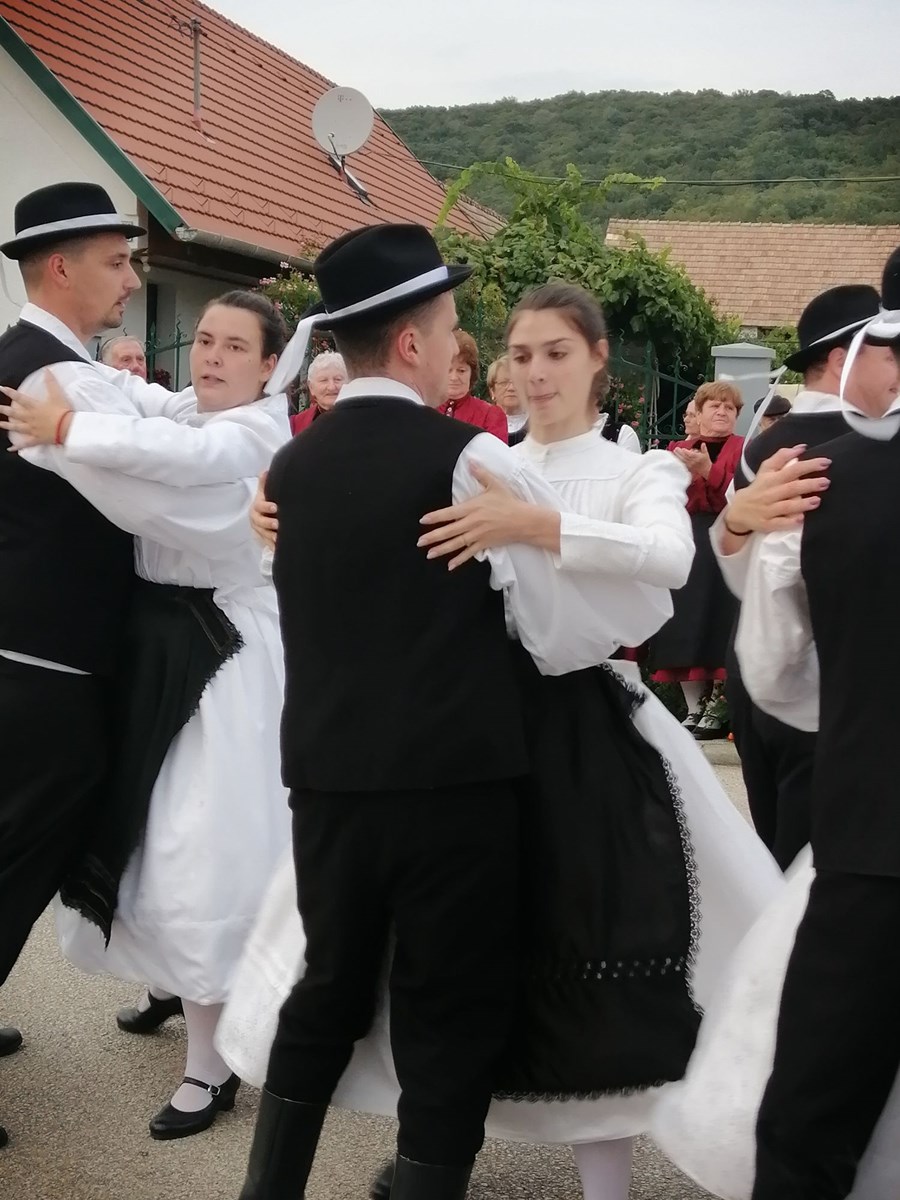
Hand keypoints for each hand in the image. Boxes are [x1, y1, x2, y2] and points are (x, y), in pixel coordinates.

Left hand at [0, 369, 72, 447]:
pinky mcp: (36, 439)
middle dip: (3, 410)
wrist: (67, 428)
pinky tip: (10, 449)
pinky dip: (17, 447)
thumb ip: (51, 382)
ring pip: (16, 427)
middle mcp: (30, 418)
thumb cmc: (63, 411)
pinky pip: (25, 444)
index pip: (19, 398)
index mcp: (34, 407)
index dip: (10, 392)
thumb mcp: (57, 395)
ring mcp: (32, 429)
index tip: (1, 388)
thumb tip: (47, 370)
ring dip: (6, 426)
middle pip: (14, 413)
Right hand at [250, 470, 277, 549]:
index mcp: (257, 508)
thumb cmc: (266, 502)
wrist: (262, 516)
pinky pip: (268, 544)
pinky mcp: (264, 540)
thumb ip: (264, 483)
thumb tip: (265, 471)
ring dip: (271, 536)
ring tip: (279, 538)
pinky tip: (279, 547)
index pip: (260, 507)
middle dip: (269, 524)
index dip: (266, 507)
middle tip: (278, 524)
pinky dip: (273, 546)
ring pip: (264, 535)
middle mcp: (256, 520)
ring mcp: (260, 531)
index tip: (275, 507)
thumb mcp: (264, 493)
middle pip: (260, 523)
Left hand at [417, 463, 558, 569]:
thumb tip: (470, 461)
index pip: (450, 513)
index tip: (423, 520)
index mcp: (473, 508)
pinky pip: (469, 553)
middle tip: (420, 541)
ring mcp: (478, 535)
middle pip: (449, 531)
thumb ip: (481, 474)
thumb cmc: (509, 502)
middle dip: (433, 536)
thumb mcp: (495, 484)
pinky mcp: (484, 544)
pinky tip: (450, 565)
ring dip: (442, 549)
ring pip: (457, 543)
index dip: (435, 517)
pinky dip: (460, 559)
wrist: (524, 520)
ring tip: (429, 554)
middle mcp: (473, 523)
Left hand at [674, 444, 711, 478]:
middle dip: (680, 453)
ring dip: (678, 456)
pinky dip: (679, 460)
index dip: (686, 452)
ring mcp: (690, 465)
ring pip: (683, 460)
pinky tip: (676, 458)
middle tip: (676, 449)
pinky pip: (682, 464)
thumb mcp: (706, 454)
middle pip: (685, 457)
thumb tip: (703, 443)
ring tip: (674, 452)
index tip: (682, 449)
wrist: (706, 470)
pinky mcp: (688, 467)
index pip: (691, 455)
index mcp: (697, 458)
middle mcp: (693, 462)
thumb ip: (704, 448)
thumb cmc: (706, 462)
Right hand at [724, 445, 830, 537]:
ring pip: (786, 506)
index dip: (809, 465)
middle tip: (826, 482)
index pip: (792, 469)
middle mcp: (770, 493)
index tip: (826, 463)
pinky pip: (779, 523)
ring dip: (802, 504)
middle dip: (809, 484)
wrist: (738, 511)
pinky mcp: (766, 524)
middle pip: (791, 488)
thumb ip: (782, 457)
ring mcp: (768, 510)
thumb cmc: (759, 488)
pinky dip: (790, 521)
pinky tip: (801, 519)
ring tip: (817, 501)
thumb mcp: (766, 470)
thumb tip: (801, 447)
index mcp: (771, 478)